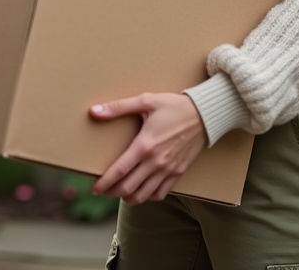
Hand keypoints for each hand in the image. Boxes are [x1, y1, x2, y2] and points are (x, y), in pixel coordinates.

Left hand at [90, 93, 206, 204]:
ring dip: (129, 197)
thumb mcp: (146, 101)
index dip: (104, 183)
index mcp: (145, 146)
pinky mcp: (178, 172)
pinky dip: (148, 196)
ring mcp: (168, 170)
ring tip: (120, 192)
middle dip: (112, 192)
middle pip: (128, 188)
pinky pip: (161, 193)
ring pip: (144, 195)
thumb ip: (118, 107)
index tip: (94, 188)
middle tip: (103, 190)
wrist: (204, 114)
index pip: (119, 171)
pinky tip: (142, 191)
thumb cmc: (174, 106)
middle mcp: (155, 162)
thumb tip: (94, 111)